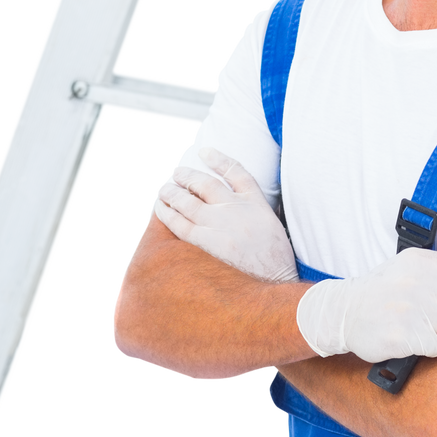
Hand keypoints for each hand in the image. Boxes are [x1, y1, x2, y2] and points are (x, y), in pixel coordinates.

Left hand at [153, 147, 298, 283]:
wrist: (276, 285)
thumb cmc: (276, 264)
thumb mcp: (275, 228)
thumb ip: (256, 212)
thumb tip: (238, 207)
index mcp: (257, 204)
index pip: (237, 173)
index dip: (219, 160)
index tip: (204, 151)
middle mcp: (238, 209)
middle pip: (206, 184)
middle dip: (188, 176)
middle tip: (176, 173)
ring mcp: (222, 224)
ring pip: (189, 202)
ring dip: (172, 193)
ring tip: (163, 190)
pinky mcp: (209, 242)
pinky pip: (181, 224)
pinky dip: (168, 214)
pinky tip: (160, 209)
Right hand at [295, 247, 436, 361]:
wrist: (343, 312)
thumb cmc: (381, 291)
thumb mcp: (409, 265)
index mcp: (423, 261)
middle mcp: (420, 281)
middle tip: (428, 316)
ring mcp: (413, 308)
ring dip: (436, 334)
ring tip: (415, 327)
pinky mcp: (406, 334)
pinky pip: (436, 347)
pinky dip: (424, 348)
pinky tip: (408, 338)